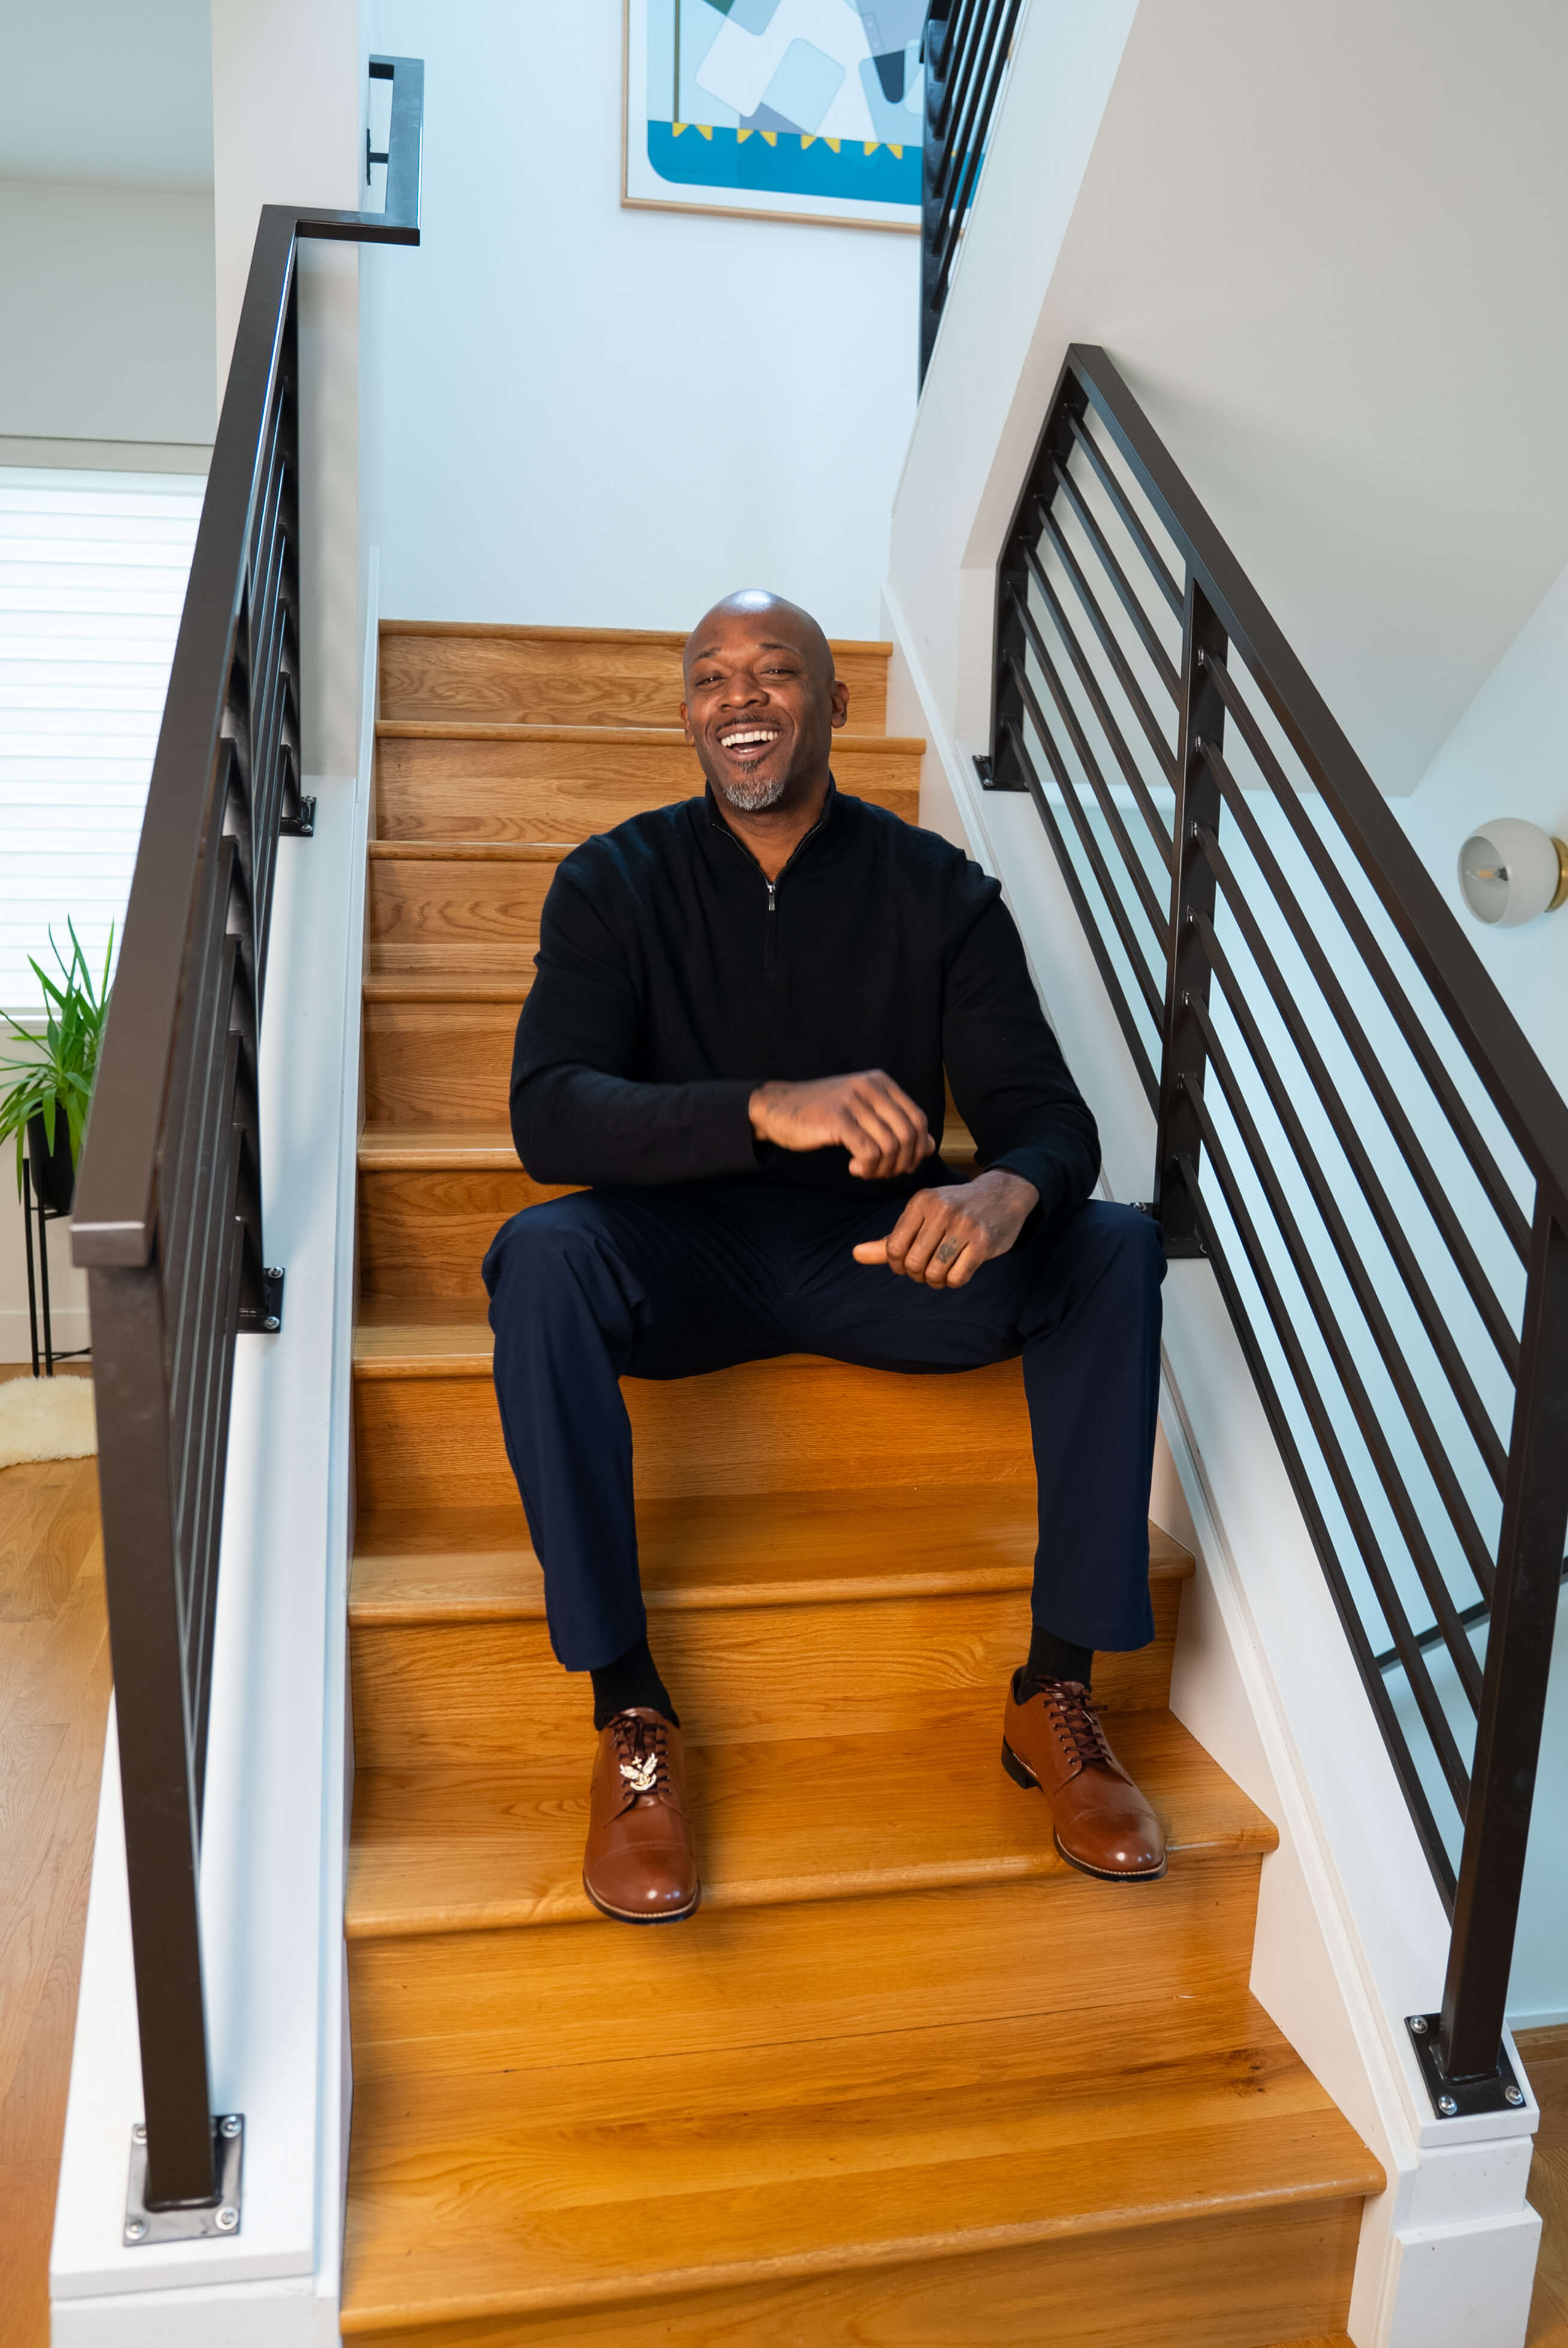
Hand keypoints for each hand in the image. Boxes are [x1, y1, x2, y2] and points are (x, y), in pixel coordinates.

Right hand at [749, 1070, 934, 1180]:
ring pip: (891, 1146)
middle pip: (909, 1135)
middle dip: (902, 1163)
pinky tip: (853, 1167)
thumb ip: (893, 1123)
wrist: (776, 1108)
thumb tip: (929, 1146)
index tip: (901, 1165)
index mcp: (881, 1083)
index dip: (917, 1149)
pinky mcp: (838, 1119)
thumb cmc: (821, 1115)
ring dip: (882, 1169)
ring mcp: (854, 1101)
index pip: (918, 1119)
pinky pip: (869, 1152)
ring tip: (865, 1171)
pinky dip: (867, 1167)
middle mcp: (871, 1087)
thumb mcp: (862, 1111)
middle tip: (882, 1173)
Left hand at [852, 1168, 1038, 1287]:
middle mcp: (941, 1211)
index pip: (894, 1248)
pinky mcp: (983, 1242)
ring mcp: (963, 1226)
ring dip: (936, 1281)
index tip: (908, 1263)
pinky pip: (957, 1278)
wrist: (1003, 1195)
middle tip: (927, 1268)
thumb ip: (889, 1239)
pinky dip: (954, 1281)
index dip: (898, 1264)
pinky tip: (958, 1270)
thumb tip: (855, 1255)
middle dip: (917, 1274)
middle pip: (913, 1263)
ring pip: (935, 1273)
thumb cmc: (956, 1209)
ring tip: (941, 1271)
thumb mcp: (922, 1216)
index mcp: (921, 1202)